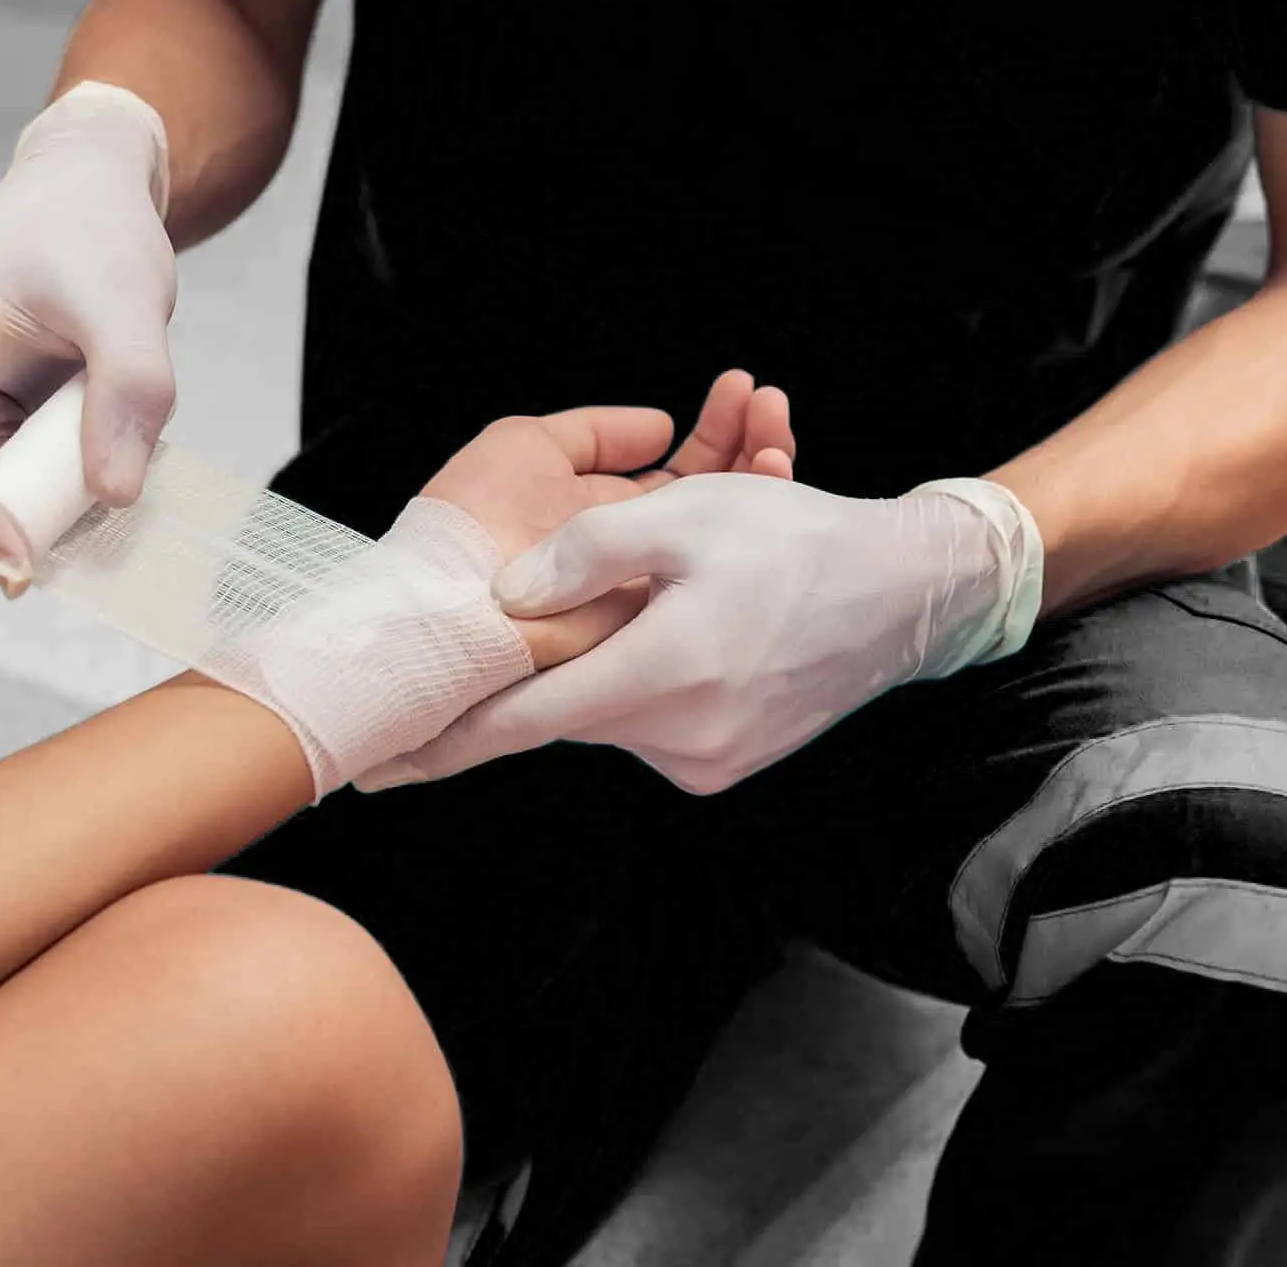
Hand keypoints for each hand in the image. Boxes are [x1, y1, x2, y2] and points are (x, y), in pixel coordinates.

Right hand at [0, 83, 175, 589]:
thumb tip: (114, 493)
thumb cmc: (96, 235)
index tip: (19, 569)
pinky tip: (74, 468)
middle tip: (79, 533)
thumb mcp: (135, 304)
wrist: (78, 194)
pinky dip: (19, 495)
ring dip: (10, 513)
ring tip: (88, 475)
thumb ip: (132, 392)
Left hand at [231, 374, 796, 796]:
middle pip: (561, 708)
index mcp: (655, 678)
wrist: (915, 595)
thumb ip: (580, 555)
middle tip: (518, 628)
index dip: (439, 744)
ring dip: (605, 655)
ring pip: (607, 707)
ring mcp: (705, 761)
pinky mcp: (727, 762)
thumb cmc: (800, 546)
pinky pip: (651, 717)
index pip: (516, 724)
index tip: (371, 767)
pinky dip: (646, 673)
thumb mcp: (686, 518)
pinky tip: (688, 623)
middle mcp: (675, 739)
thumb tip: (505, 601)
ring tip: (662, 590)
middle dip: (536, 663)